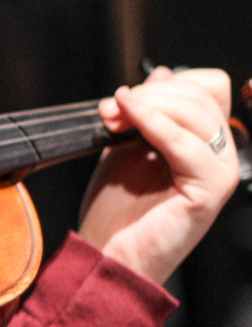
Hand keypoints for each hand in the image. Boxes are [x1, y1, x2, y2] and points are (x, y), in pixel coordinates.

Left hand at [78, 67, 239, 283]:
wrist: (107, 252)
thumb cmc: (116, 209)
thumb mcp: (126, 147)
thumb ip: (143, 113)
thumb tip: (160, 74)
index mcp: (202, 142)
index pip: (206, 87)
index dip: (164, 85)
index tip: (119, 99)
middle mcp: (218, 154)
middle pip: (202, 93)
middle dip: (151, 94)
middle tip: (109, 109)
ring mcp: (219, 171)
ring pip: (197, 111)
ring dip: (148, 106)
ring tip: (111, 118)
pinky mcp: (211, 189)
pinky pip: (187, 143)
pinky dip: (154, 124)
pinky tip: (126, 117)